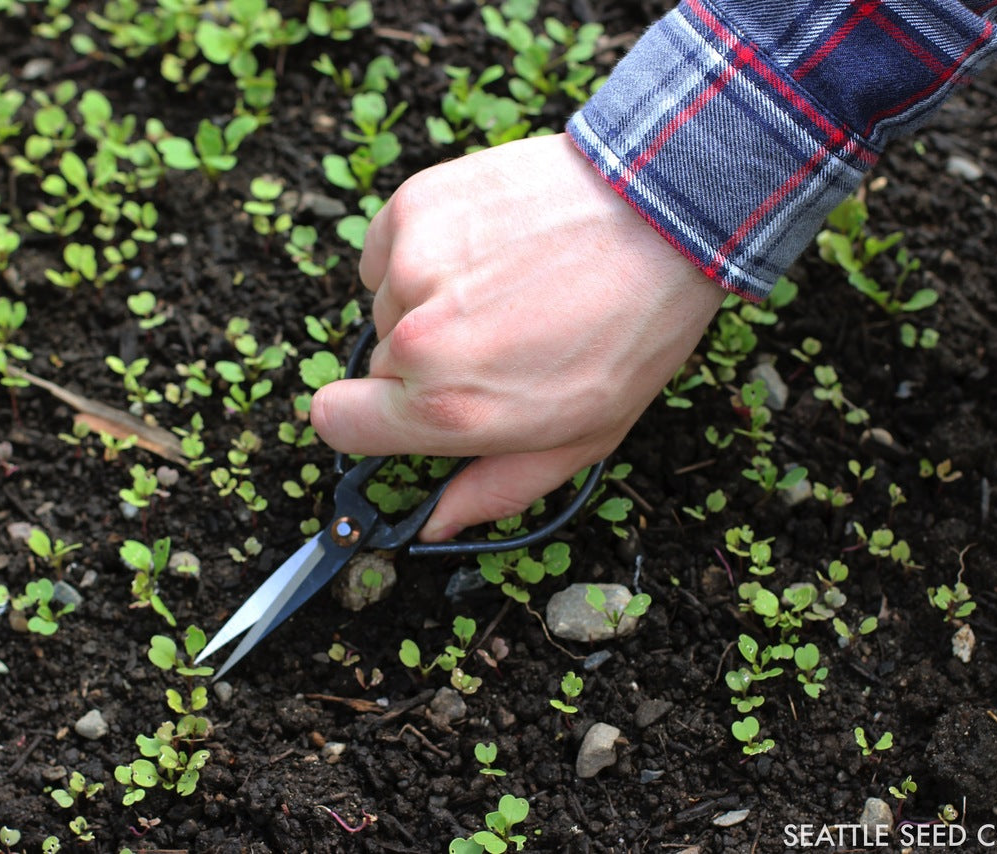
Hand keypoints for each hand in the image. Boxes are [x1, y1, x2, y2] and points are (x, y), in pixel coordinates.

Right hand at [310, 133, 726, 539]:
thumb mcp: (580, 440)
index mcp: (447, 409)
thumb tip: (434, 524)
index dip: (366, 418)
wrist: (662, 215)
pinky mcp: (417, 205)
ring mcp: (412, 266)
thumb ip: (493, 490)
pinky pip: (390, 246)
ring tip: (504, 285)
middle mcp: (415, 340)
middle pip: (376, 362)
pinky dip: (423, 251)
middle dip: (424, 359)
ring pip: (387, 302)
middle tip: (498, 338)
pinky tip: (486, 247)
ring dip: (428, 301)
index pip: (334, 422)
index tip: (397, 407)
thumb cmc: (631, 332)